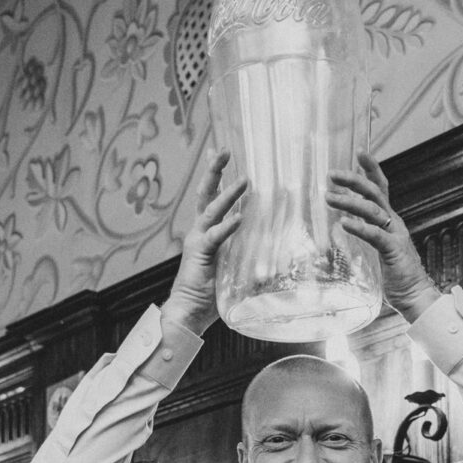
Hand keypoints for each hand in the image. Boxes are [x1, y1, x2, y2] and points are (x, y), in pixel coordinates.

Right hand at [162, 150, 245, 336]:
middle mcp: (199, 232)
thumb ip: (246, 254)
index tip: (224, 157)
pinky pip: (215, 237)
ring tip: (244, 180)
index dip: (218, 178)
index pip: (211, 200)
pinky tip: (239, 217)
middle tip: (224, 150)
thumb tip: (274, 249)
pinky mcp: (200, 255)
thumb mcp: (232, 268)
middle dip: (214, 172)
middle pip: (205, 195)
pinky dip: (227, 226)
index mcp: (206, 233)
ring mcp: (198, 242)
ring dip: (228, 194)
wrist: (188, 311)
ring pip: (211, 210)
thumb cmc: (210, 293)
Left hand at [326, 151, 438, 322]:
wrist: (417, 297)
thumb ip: (368, 233)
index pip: (381, 187)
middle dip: (352, 180)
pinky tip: (343, 224)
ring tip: (328, 197)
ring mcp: (395, 236)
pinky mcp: (394, 251)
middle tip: (331, 175)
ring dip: (348, 202)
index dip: (371, 169)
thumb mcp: (380, 249)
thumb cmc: (398, 276)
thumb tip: (347, 224)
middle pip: (374, 192)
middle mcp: (394, 223)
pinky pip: (375, 235)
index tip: (359, 151)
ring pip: (372, 210)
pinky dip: (359, 228)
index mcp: (390, 221)